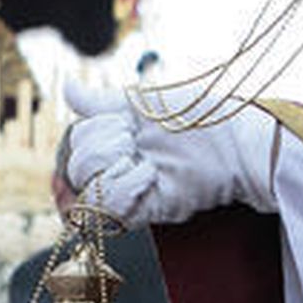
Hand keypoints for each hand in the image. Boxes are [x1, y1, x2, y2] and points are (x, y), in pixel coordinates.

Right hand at [62, 80, 277, 226]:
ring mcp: (130, 193)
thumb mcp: (143, 103)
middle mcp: (118, 168)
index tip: (123, 125)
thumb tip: (65, 90)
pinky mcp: (145, 213)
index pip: (74, 143)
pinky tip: (148, 176)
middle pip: (75, 164)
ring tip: (146, 159)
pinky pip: (108, 208)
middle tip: (136, 139)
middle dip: (102, 144)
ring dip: (112, 165)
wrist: (237, 141)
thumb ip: (101, 103)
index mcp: (116, 140)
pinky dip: (123, 188)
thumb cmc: (199, 116)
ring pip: (85, 188)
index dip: (90, 133)